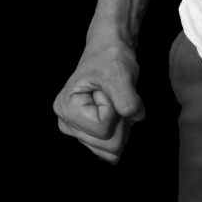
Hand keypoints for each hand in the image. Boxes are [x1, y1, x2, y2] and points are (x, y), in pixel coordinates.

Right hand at [53, 40, 145, 164]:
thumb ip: (125, 97)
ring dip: (122, 125)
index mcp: (66, 108)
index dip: (114, 107)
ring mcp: (78, 132)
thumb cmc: (110, 58)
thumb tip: (135, 116)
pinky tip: (116, 115)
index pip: (103, 128)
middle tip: (115, 96)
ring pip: (112, 148)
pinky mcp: (89, 135)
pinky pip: (112, 148)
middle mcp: (67, 124)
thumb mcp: (119, 72)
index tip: (107, 88)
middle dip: (120, 120)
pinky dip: (121, 130)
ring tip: (115, 103)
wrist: (109, 53)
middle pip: (107, 143)